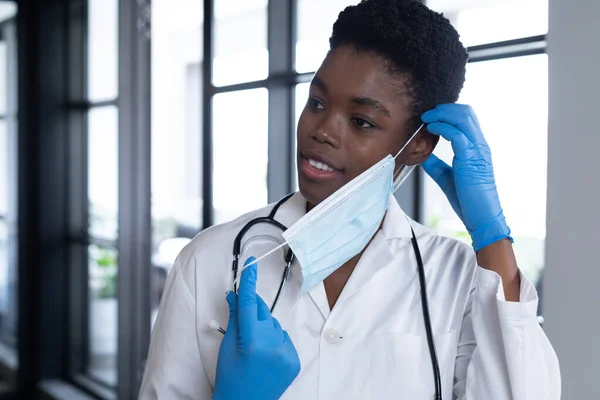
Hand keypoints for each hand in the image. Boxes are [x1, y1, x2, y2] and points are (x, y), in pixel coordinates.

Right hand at [212, 257, 300, 399]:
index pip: (249, 303)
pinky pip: (283, 337)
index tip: (251, 264)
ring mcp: (286, 352)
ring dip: (263, 327)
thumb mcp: (227, 346)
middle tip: (242, 320)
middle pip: (262, 312)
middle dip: (252, 309)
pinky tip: (264, 353)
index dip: (249, 281)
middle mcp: (272, 344)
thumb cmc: (230, 377)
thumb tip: (235, 295)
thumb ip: (234, 318)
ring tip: (252, 347)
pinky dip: (274, 339)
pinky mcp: (295, 360)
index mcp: (252, 340)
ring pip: (273, 325)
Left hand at [421, 104, 511, 251]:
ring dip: (442, 114)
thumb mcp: (447, 178)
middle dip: (444, 108)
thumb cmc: (468, 199)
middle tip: (426, 113)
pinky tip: (431, 129)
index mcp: (476, 147)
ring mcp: (478, 150)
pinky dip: (442, 127)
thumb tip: (422, 157)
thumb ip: (436, 165)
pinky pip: (458, 135)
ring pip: (463, 118)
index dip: (448, 112)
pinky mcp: (471, 159)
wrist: (482, 216)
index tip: (430, 116)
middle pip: (466, 112)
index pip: (466, 118)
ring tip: (427, 118)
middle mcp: (480, 145)